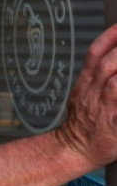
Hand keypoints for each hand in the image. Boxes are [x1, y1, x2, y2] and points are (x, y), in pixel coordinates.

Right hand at [54, 23, 116, 166]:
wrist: (73, 149)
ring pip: (114, 84)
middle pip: (107, 64)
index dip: (110, 37)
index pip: (95, 53)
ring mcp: (102, 109)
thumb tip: (112, 56)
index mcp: (86, 83)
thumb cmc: (84, 122)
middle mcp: (92, 93)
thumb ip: (99, 75)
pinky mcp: (113, 126)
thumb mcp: (83, 93)